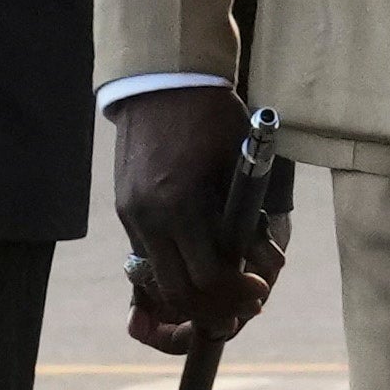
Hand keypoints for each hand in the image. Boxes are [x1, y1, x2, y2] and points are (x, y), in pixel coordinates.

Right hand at [108, 91, 284, 356]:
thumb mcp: (241, 165)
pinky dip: (173, 268)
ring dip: (190, 292)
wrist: (161, 82)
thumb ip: (248, 218)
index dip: (237, 293)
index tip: (259, 291)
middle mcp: (148, 217)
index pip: (208, 275)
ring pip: (157, 278)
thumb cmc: (212, 117)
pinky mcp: (124, 209)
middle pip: (177, 291)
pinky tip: (199, 265)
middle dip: (212, 307)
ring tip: (222, 292)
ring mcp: (131, 215)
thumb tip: (265, 263)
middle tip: (242, 306)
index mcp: (180, 204)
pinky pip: (147, 255)